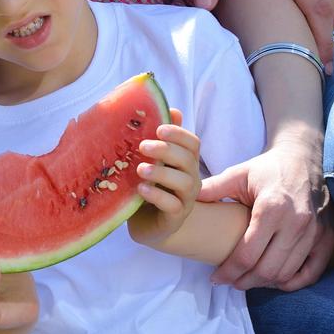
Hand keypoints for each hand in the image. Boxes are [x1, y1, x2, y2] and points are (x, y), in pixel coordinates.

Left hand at [127, 112, 201, 247]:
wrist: (146, 224)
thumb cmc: (148, 187)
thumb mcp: (149, 162)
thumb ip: (156, 139)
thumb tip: (168, 109)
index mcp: (185, 162)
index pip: (192, 143)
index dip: (178, 134)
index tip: (159, 128)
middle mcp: (190, 178)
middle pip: (188, 160)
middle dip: (167, 150)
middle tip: (142, 146)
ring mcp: (186, 199)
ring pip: (184, 182)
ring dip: (162, 173)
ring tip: (140, 169)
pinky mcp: (176, 218)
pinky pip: (173, 205)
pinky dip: (158, 196)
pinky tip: (142, 189)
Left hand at [200, 141, 333, 289]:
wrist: (305, 157)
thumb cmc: (268, 168)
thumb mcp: (238, 174)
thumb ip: (212, 189)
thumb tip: (183, 201)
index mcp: (272, 208)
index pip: (247, 255)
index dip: (228, 272)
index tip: (216, 279)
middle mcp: (297, 223)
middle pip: (266, 270)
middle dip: (244, 282)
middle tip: (230, 282)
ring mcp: (316, 232)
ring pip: (286, 274)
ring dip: (264, 283)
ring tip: (247, 280)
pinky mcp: (328, 237)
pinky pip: (311, 272)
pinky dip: (292, 282)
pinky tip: (275, 280)